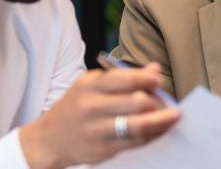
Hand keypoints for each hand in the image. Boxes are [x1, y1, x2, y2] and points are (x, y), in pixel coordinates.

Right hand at [19, 62, 179, 168]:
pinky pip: (134, 143)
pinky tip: (158, 131)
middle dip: (157, 102)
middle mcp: (92, 108)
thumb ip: (123, 77)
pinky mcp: (102, 151)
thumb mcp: (91, 84)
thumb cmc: (75, 107)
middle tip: (166, 101)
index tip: (159, 79)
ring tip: (172, 117)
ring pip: (138, 126)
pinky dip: (150, 136)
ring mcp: (96, 131)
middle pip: (136, 103)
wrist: (48, 139)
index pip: (125, 79)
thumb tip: (155, 69)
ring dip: (160, 122)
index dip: (148, 79)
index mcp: (90, 86)